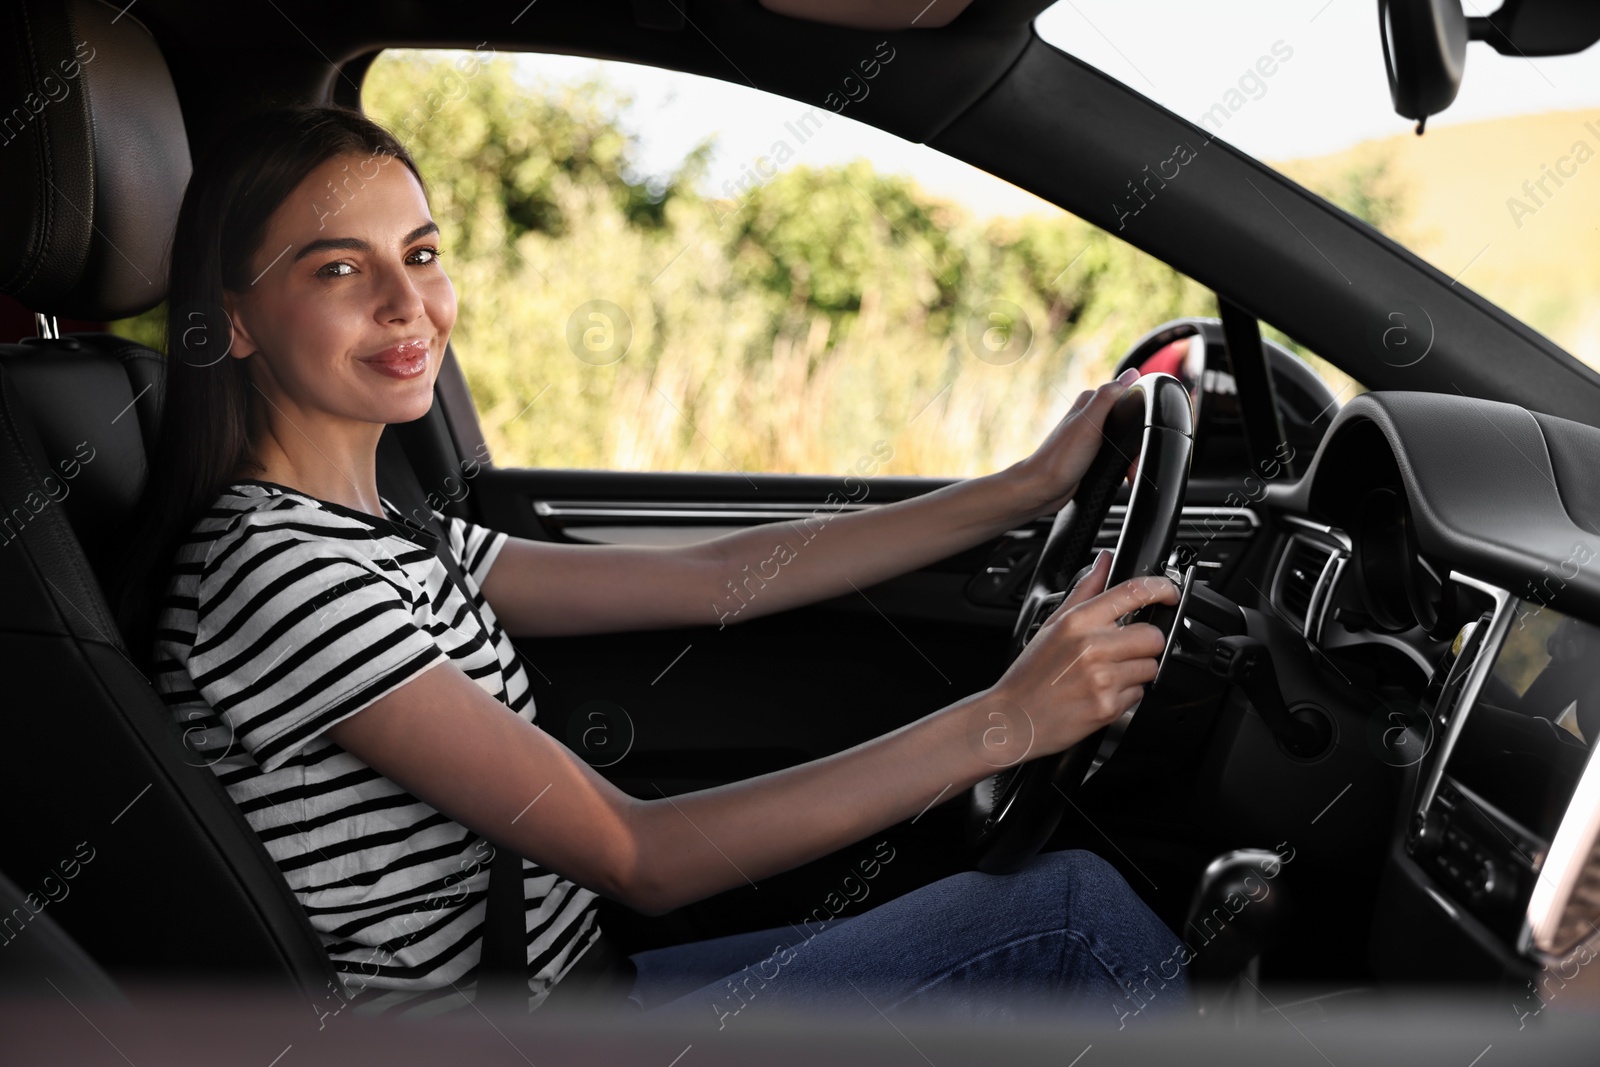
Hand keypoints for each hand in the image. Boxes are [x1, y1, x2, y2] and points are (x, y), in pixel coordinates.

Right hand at [986, 549, 1177, 760]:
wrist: (1014, 719)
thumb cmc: (1031, 674)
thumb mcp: (1052, 625)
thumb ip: (1084, 590)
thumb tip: (1105, 561)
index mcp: (1077, 622)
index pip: (1133, 593)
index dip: (1161, 589)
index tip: (1168, 594)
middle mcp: (1092, 647)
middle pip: (1153, 636)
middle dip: (1145, 644)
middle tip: (1124, 651)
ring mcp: (1102, 679)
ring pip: (1150, 667)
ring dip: (1136, 672)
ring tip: (1107, 676)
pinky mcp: (1109, 707)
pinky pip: (1139, 694)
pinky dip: (1126, 695)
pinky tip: (1101, 693)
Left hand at [1012, 366, 1140, 514]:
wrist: (1043, 490)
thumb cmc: (1060, 459)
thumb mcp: (1087, 424)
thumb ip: (1107, 397)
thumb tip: (1131, 374)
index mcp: (1090, 402)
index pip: (1129, 399)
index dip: (1139, 419)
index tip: (1138, 440)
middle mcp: (1091, 417)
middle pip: (1131, 424)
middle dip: (1136, 448)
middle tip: (1132, 467)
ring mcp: (1094, 436)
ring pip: (1128, 442)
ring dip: (1132, 459)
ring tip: (1129, 474)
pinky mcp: (1095, 454)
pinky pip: (1121, 457)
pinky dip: (1125, 467)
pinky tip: (1123, 475)